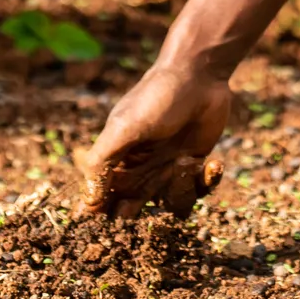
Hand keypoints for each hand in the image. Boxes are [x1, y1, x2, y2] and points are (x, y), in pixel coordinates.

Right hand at [81, 61, 231, 218]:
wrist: (198, 74)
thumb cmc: (156, 98)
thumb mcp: (125, 127)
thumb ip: (102, 162)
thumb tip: (87, 201)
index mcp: (115, 164)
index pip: (102, 202)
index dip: (104, 220)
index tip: (116, 223)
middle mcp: (140, 172)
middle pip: (136, 213)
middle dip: (147, 218)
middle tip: (158, 197)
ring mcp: (168, 172)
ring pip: (170, 207)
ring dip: (181, 192)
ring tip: (186, 162)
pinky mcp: (194, 167)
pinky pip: (198, 192)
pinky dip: (206, 183)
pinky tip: (212, 164)